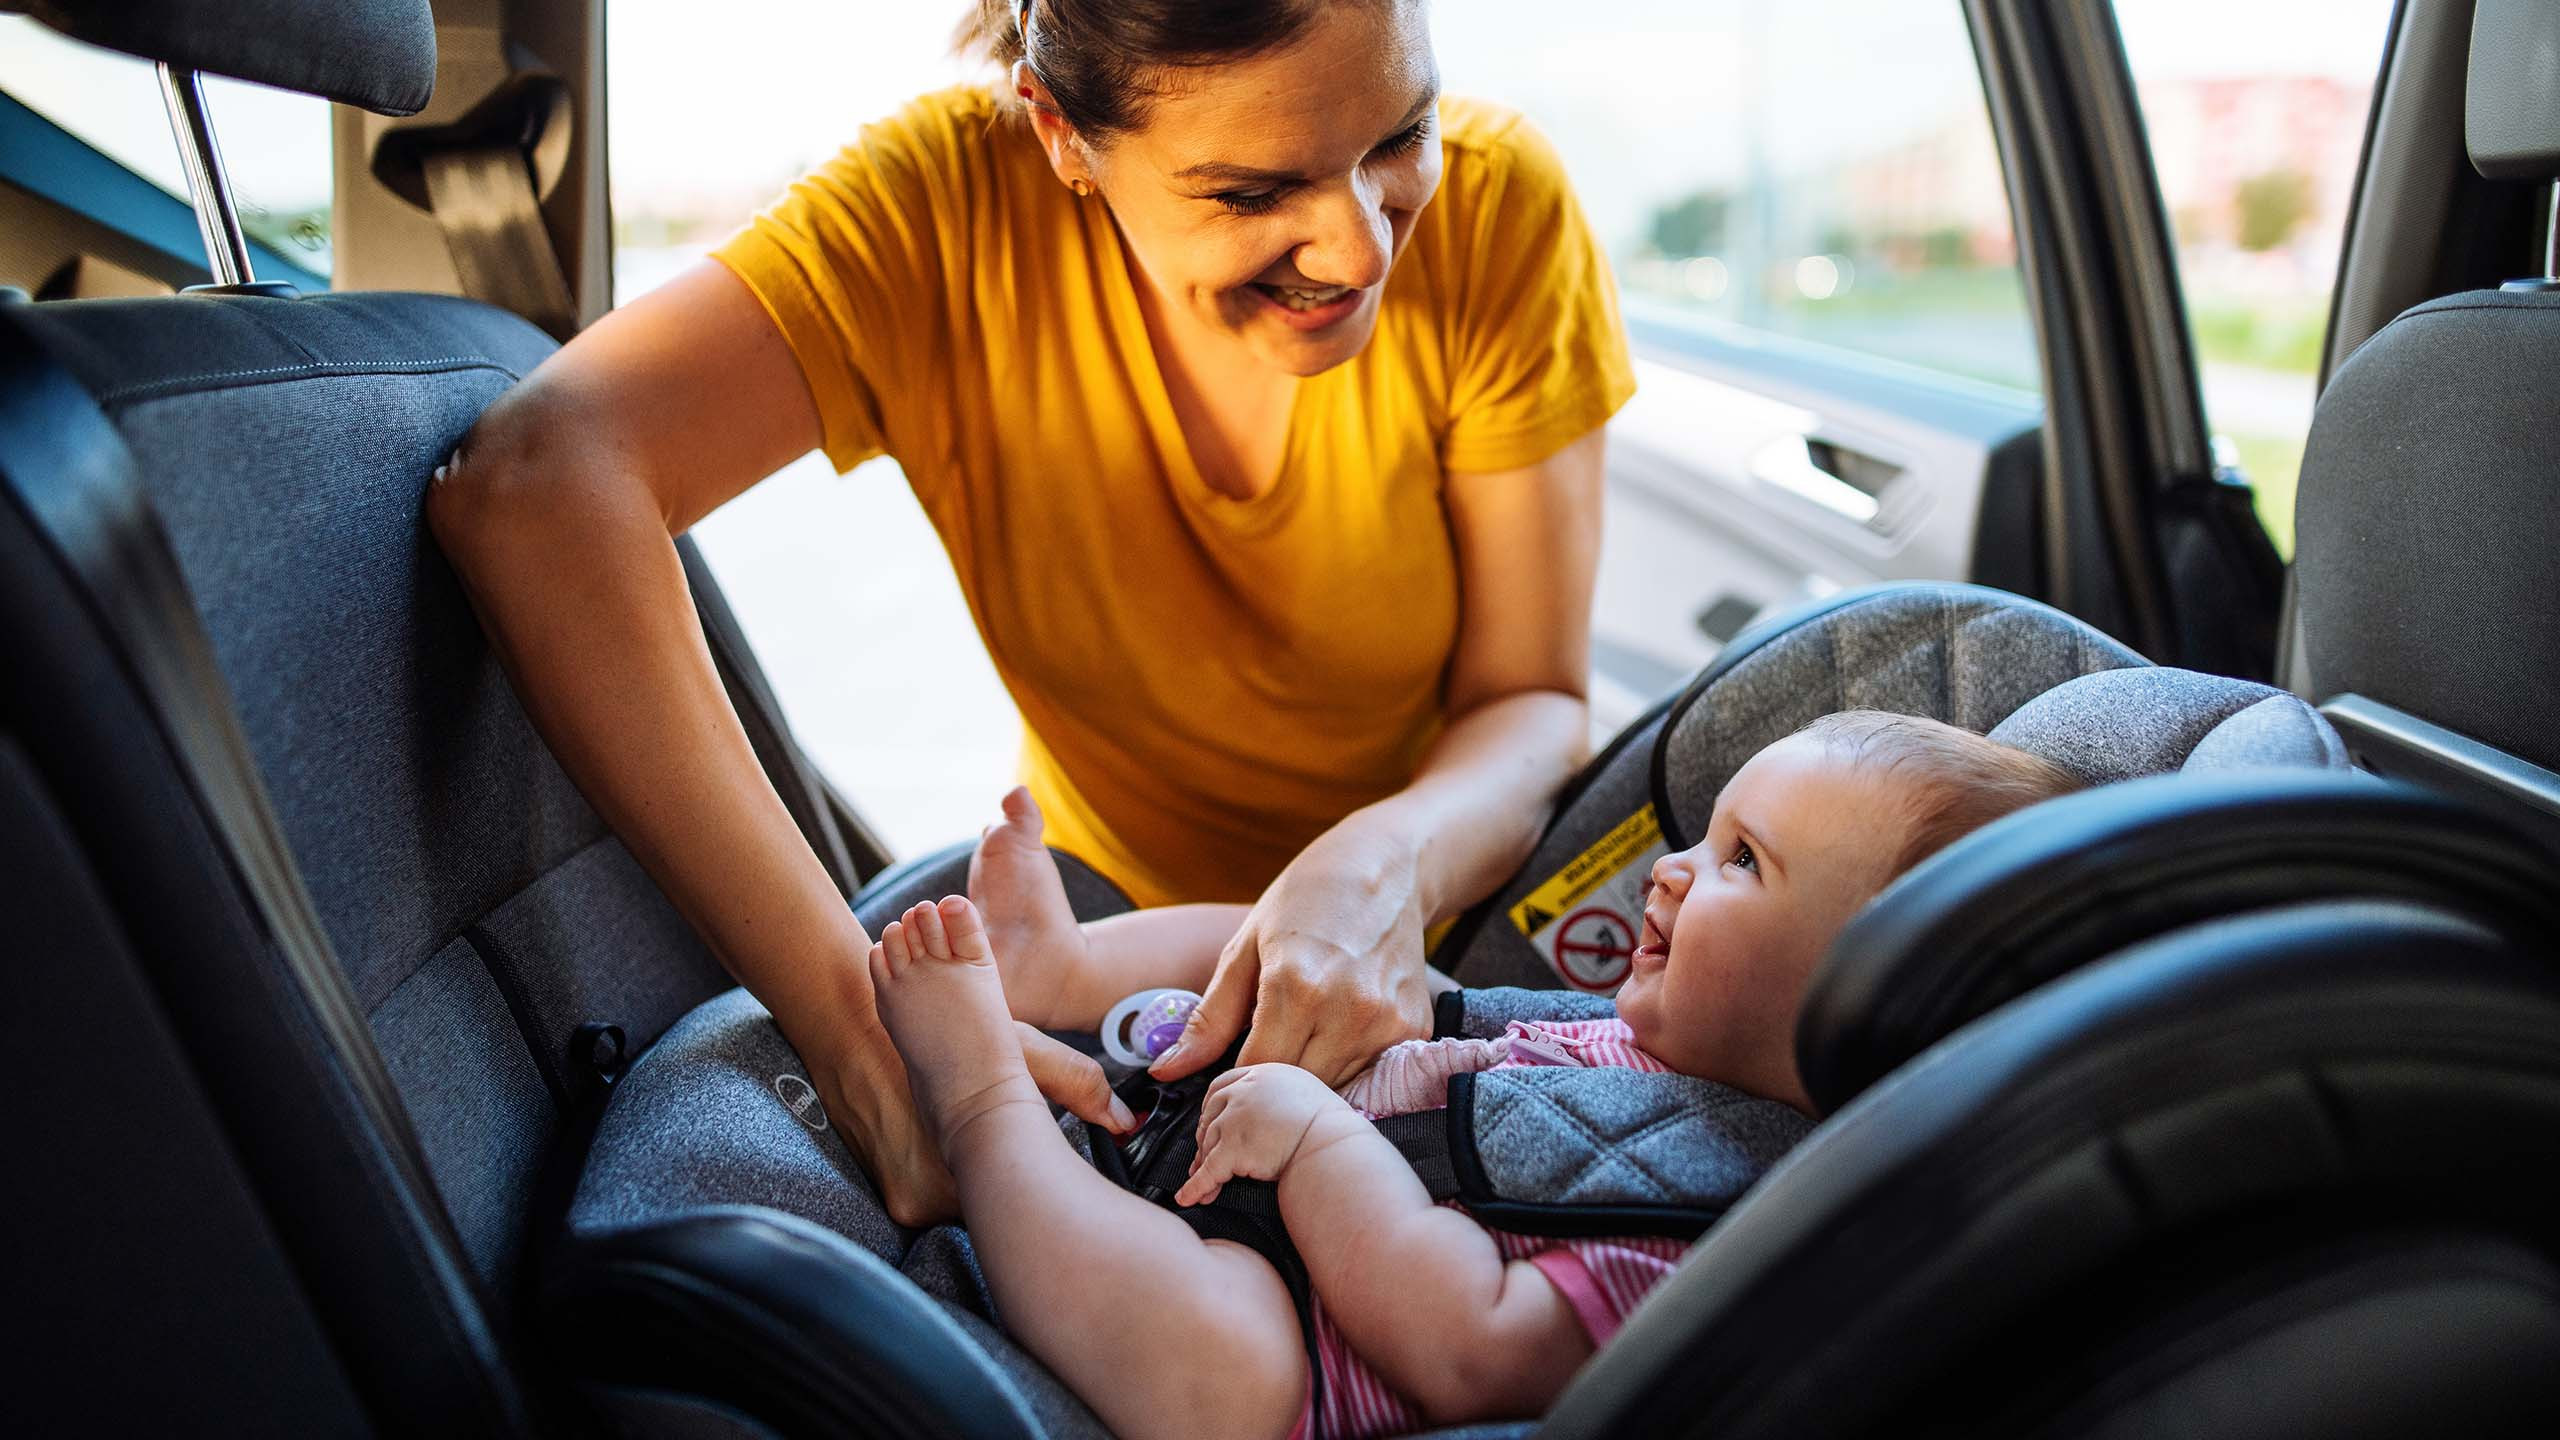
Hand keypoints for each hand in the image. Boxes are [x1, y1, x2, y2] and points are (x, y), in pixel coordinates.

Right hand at [811, 1018, 1135, 1228]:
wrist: (858, 1042)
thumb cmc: (943, 1043)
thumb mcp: (1016, 1052)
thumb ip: (1075, 1084)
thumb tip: (1128, 1122)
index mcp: (983, 1160)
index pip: (1034, 1198)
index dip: (1050, 1188)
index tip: (1061, 1182)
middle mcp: (945, 1196)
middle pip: (1004, 1211)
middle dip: (1016, 1188)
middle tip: (1016, 1158)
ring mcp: (915, 1207)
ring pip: (974, 1214)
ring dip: (981, 1189)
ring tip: (973, 1147)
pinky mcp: (898, 1209)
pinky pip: (940, 1212)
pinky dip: (949, 1187)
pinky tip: (944, 1152)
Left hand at [1152, 822, 1434, 1086]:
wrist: (1384, 870)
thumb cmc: (1306, 901)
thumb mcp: (1244, 948)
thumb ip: (1208, 1019)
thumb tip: (1166, 1071)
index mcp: (1295, 986)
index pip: (1257, 1071)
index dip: (1237, 1077)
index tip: (1229, 1067)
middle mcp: (1347, 1009)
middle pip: (1297, 1087)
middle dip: (1274, 1080)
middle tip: (1265, 1049)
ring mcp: (1386, 1022)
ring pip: (1335, 1089)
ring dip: (1312, 1074)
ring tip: (1304, 1033)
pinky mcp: (1413, 1028)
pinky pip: (1370, 1074)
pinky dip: (1348, 1064)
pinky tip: (1338, 1029)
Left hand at [1175, 1064, 1356, 1206]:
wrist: (1337, 1148)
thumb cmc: (1333, 1129)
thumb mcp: (1306, 1094)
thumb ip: (1280, 1097)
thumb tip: (1266, 1117)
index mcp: (1265, 1073)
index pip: (1224, 1085)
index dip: (1213, 1107)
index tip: (1210, 1121)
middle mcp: (1246, 1090)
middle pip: (1211, 1114)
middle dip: (1206, 1138)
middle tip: (1203, 1157)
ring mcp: (1237, 1117)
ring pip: (1209, 1143)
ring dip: (1204, 1166)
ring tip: (1204, 1184)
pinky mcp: (1233, 1147)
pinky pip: (1209, 1171)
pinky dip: (1196, 1187)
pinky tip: (1189, 1197)